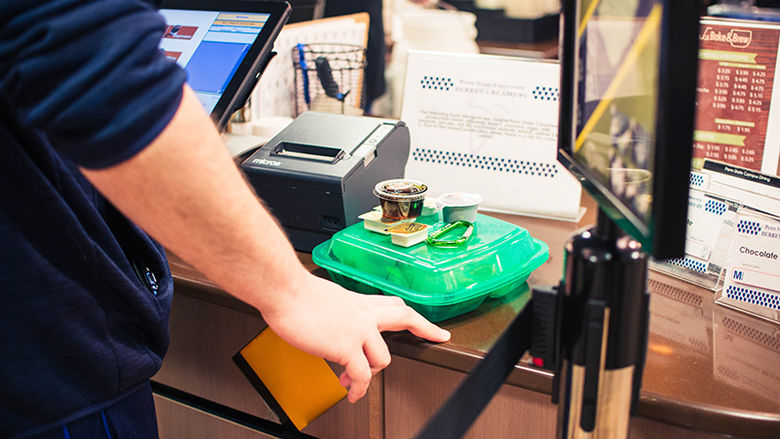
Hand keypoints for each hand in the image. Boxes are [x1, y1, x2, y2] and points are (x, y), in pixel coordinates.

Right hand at [262, 271, 450, 402]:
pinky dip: (357, 388)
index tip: (426, 322)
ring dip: (370, 373)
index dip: (413, 315)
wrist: (282, 290)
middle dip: (425, 329)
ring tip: (353, 382)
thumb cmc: (291, 291)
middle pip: (404, 317)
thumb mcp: (322, 295)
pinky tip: (350, 391)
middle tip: (438, 338)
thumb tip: (331, 320)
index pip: (393, 305)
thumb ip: (334, 309)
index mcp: (357, 301)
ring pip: (384, 357)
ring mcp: (358, 330)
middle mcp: (362, 314)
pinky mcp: (346, 347)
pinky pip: (362, 375)